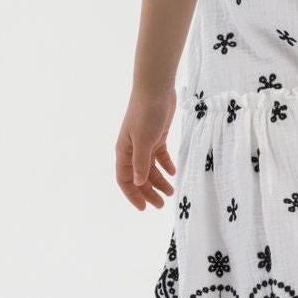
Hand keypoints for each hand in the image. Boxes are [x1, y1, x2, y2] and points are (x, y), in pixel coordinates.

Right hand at [116, 88, 177, 209]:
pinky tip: (173, 173)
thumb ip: (141, 163)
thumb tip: (139, 182)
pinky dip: (166, 166)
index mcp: (124, 151)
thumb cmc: (146, 113)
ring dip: (159, 181)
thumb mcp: (144, 141)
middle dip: (149, 192)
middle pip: (139, 177)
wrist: (156, 89)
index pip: (125, 180)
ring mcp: (145, 143)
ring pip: (151, 168)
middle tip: (162, 205)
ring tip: (171, 192)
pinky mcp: (157, 136)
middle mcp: (132, 149)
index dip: (133, 195)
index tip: (144, 208)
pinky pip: (160, 156)